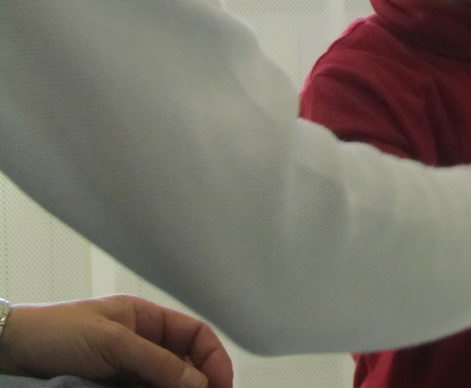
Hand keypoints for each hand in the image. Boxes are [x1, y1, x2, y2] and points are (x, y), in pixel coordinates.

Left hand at [0, 295, 232, 387]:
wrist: (10, 351)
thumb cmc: (55, 333)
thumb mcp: (112, 342)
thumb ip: (157, 362)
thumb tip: (198, 383)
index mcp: (145, 318)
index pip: (195, 334)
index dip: (213, 357)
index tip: (220, 384)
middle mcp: (141, 342)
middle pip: (185, 363)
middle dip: (200, 382)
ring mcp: (125, 369)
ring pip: (166, 383)